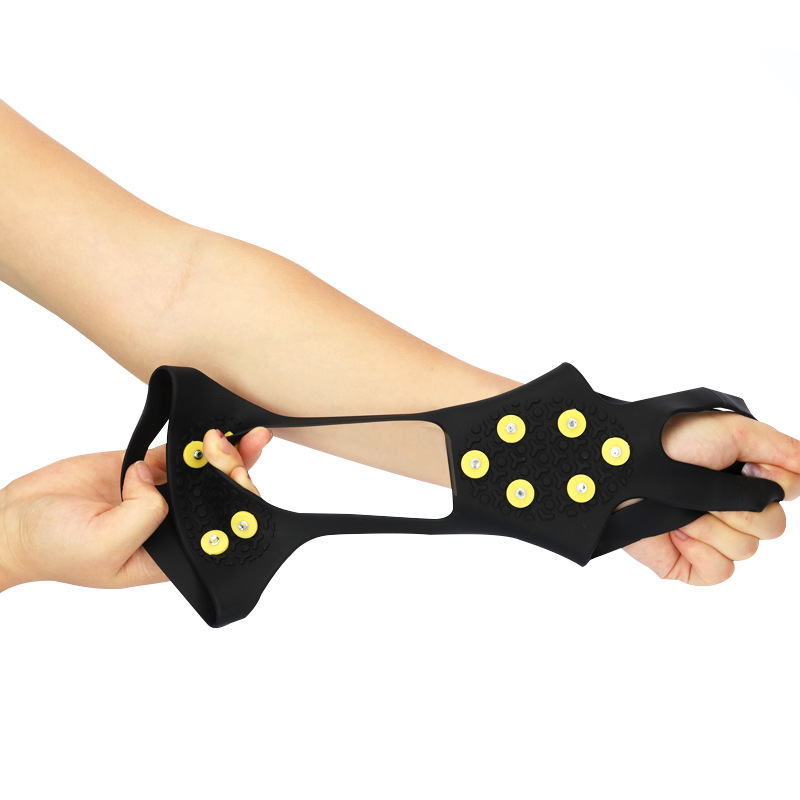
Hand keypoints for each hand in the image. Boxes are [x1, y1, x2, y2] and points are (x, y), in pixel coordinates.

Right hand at [0, 427, 271, 590]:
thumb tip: (160, 478)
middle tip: (231, 446)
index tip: (238, 478)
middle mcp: (173, 525)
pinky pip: (176, 451)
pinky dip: (191, 438)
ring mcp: (159, 494)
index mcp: (172, 554)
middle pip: (220, 495)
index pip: (222, 530)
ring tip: (225, 432)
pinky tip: (203, 427)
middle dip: (235, 469)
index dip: (239, 503)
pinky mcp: (142, 468)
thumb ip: (145, 515)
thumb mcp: (107, 544)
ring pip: (204, 470)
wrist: (13, 520)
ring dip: (222, 451)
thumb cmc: (54, 549)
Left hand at [623, 413, 799, 584]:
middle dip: (740, 507)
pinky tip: (678, 532)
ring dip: (713, 524)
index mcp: (743, 476)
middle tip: (706, 488)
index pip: (788, 492)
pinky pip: (720, 571)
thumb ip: (782, 448)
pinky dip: (700, 551)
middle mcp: (730, 506)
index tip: (746, 469)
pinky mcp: (688, 562)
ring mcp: (710, 536)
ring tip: (682, 506)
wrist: (623, 468)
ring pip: (746, 549)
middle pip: (773, 526)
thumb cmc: (671, 441)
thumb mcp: (734, 431)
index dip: (773, 483)